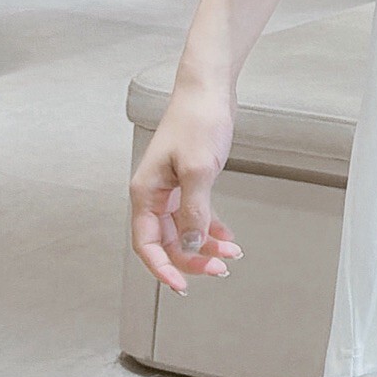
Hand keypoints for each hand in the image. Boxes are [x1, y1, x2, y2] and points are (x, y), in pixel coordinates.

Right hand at [129, 82, 242, 292]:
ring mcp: (171, 189)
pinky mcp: (188, 182)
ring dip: (205, 247)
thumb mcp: (198, 169)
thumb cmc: (197, 121)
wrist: (207, 91)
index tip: (182, 286)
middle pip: (167, 242)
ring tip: (231, 256)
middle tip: (220, 270)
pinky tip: (228, 239)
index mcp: (146, 192)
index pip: (147, 244)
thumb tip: (192, 244)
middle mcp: (154, 194)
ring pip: (183, 231)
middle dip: (192, 259)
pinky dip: (212, 230)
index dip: (163, 268)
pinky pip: (196, 216)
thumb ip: (194, 211)